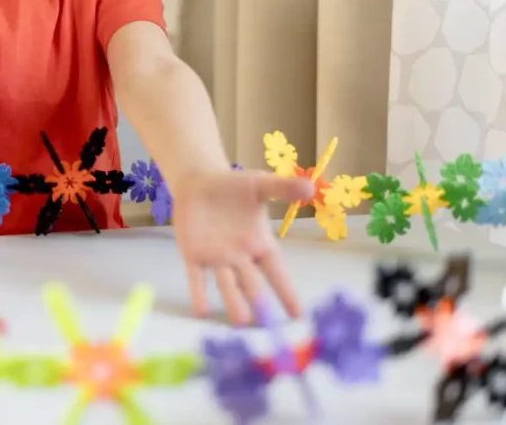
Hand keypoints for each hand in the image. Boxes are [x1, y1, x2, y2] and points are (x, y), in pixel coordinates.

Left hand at [171, 169, 313, 324]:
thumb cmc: (234, 186)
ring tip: (241, 322)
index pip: (277, 272)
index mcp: (260, 243)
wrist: (199, 182)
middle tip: (268, 324)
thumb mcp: (260, 184)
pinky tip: (200, 311)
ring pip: (227, 284)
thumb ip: (283, 188)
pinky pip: (196, 277)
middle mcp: (240, 257)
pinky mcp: (193, 255)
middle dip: (260, 301)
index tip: (299, 316)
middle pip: (252, 283)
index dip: (287, 292)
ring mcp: (217, 259)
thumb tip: (311, 188)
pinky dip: (198, 292)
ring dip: (233, 301)